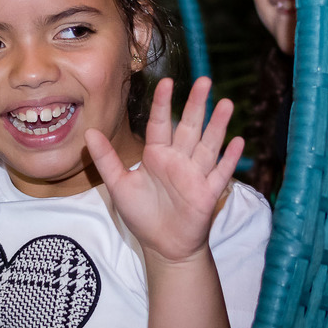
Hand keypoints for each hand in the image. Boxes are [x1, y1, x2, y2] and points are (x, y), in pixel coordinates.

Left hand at [86, 77, 243, 262]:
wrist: (163, 246)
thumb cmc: (142, 215)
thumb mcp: (119, 185)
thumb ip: (106, 159)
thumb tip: (90, 132)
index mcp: (157, 155)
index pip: (160, 123)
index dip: (163, 103)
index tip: (166, 81)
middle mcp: (178, 160)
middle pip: (189, 127)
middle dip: (197, 104)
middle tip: (205, 80)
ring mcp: (195, 175)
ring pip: (208, 144)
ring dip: (218, 125)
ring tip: (226, 104)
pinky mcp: (207, 193)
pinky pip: (220, 173)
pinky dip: (229, 159)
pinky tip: (238, 142)